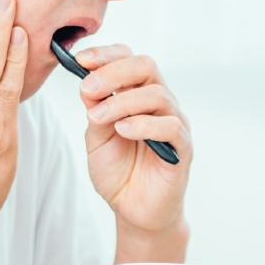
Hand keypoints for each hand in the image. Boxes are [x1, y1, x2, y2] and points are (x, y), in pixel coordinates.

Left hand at [74, 46, 191, 242]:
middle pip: (146, 66)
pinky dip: (144, 124)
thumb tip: (87, 82)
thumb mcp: (96, 138)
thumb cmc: (118, 171)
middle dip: (114, 72)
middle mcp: (159, 103)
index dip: (106, 55)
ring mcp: (174, 123)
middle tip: (88, 88)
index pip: (128, 59)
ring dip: (122, 101)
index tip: (80, 60)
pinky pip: (171, 126)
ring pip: (157, 94)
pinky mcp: (183, 147)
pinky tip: (123, 130)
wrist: (133, 209)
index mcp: (138, 94)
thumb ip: (95, 110)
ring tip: (98, 117)